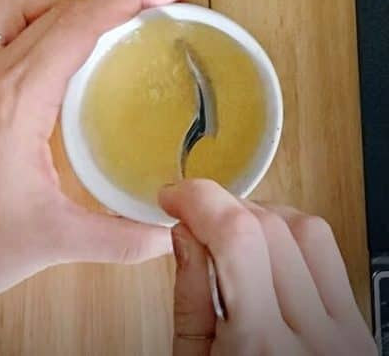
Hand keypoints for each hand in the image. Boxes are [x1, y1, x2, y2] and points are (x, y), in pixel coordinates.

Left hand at [0, 0, 183, 318]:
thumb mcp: (55, 241)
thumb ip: (121, 238)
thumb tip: (170, 233)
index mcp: (17, 100)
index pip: (78, 26)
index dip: (127, 0)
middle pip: (55, 12)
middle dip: (108, 1)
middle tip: (150, 9)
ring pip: (14, 10)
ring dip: (58, 5)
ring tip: (94, 26)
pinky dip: (20, 23)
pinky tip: (37, 48)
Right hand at [160, 179, 374, 355]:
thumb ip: (189, 298)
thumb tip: (185, 232)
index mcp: (260, 349)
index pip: (237, 236)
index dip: (199, 199)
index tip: (175, 197)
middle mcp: (314, 338)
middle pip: (268, 225)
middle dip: (221, 207)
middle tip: (193, 218)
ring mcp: (347, 336)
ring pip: (307, 230)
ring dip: (261, 216)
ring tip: (232, 235)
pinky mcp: (362, 334)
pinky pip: (330, 258)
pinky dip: (292, 240)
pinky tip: (267, 257)